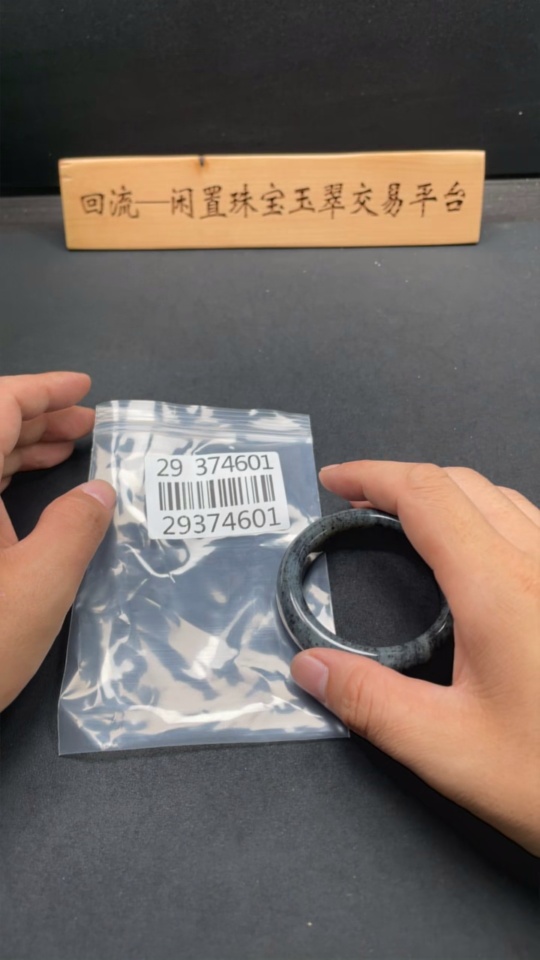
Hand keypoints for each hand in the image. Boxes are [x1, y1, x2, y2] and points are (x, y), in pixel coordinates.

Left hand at [0, 372, 115, 709]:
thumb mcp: (36, 591)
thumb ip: (74, 530)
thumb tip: (101, 492)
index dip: (40, 390)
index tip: (84, 390)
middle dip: (37, 417)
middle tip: (89, 428)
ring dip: (19, 447)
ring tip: (71, 451)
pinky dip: (1, 480)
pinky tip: (33, 493)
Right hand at [291, 461, 539, 854]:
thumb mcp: (447, 748)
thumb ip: (370, 702)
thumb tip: (311, 667)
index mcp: (498, 589)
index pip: (425, 495)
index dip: (372, 475)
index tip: (335, 482)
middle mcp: (538, 566)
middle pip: (461, 483)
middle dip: (400, 479)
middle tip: (357, 502)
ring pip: (501, 497)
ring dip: (444, 494)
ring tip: (405, 519)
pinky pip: (529, 525)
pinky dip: (484, 515)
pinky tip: (473, 551)